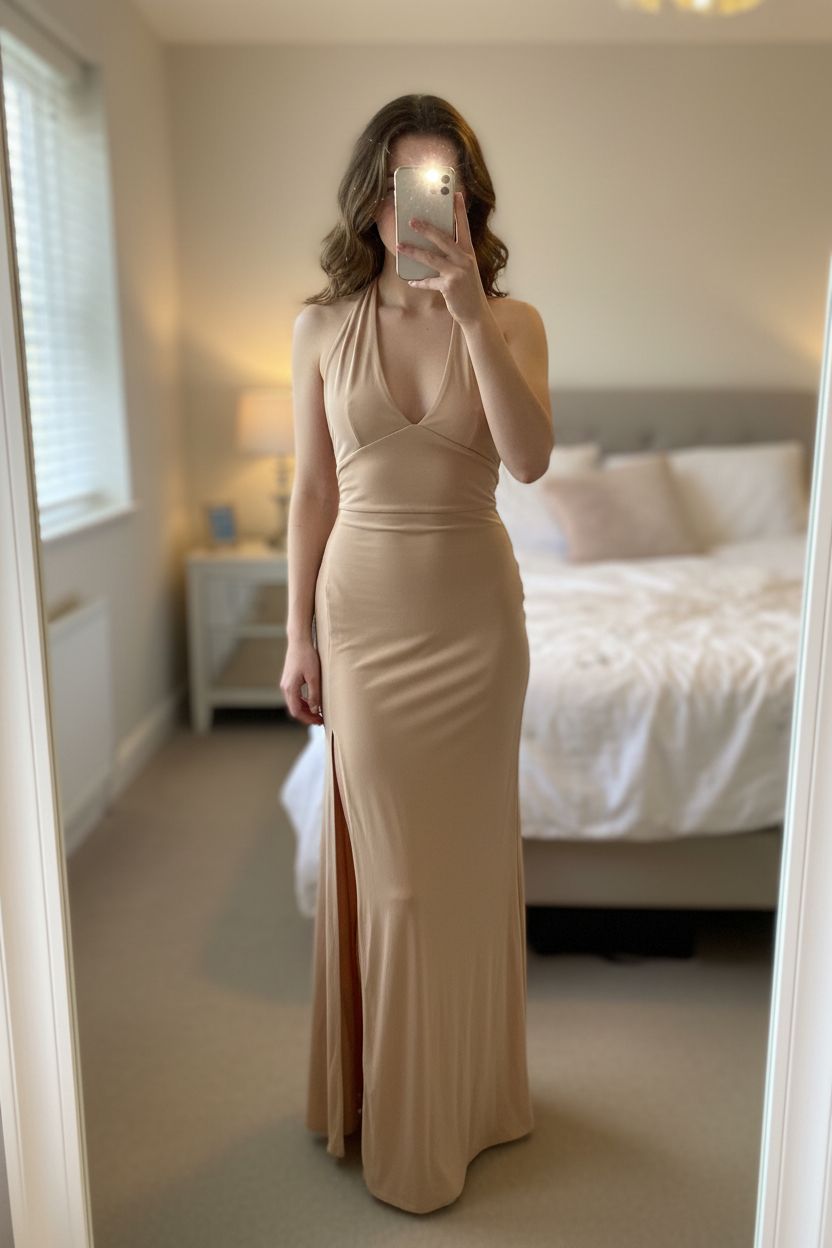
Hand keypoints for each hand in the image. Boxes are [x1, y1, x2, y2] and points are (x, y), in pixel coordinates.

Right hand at [280, 640, 323, 724]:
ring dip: (305, 709)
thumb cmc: (307, 657)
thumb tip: (315, 710)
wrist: (299, 641)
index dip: (308, 719)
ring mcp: (286, 683)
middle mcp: (285, 687)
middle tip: (321, 719)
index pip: (296, 711)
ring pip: (294, 703)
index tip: (319, 721)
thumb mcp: (314, 677)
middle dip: (307, 716)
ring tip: (318, 712)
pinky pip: (294, 696)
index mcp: (290, 688)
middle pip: (294, 709)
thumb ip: (314, 695)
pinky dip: (303, 702)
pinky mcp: (289, 679)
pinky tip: (312, 702)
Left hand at [396, 191, 488, 327]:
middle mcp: (465, 259)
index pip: (464, 227)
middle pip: (443, 238)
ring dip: (413, 251)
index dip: (459, 210)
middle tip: (412, 220)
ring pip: (431, 258)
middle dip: (426, 228)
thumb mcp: (464, 269)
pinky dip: (419, 282)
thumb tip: (431, 246)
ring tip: (400, 245)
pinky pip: (429, 281)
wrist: (475, 313)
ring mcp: (457, 273)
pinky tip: (411, 281)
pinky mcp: (449, 286)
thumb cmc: (467, 289)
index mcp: (469, 252)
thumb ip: (452, 257)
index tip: (454, 194)